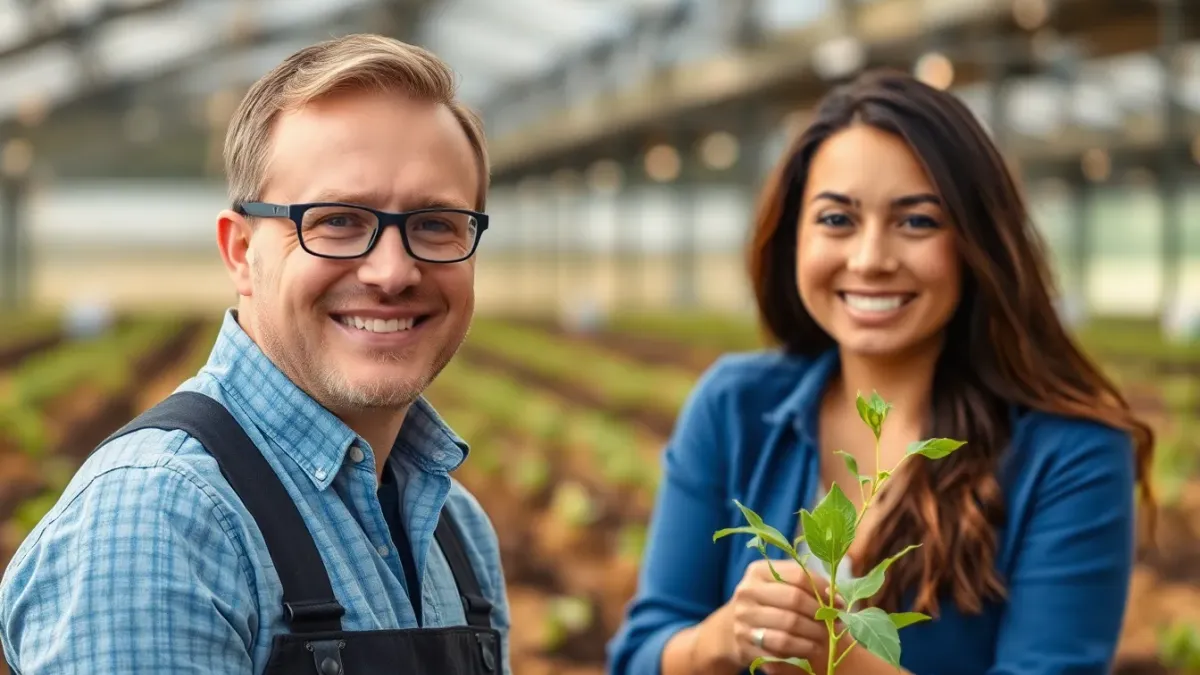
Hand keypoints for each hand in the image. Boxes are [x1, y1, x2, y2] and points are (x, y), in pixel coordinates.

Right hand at [725, 558, 842, 673]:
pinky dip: (799, 653)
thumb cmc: (768, 602)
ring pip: (787, 631)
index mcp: (758, 571)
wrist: (731, 628)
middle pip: (794, 601)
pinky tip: (808, 650)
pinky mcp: (744, 645)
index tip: (838, 603)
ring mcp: (743, 620)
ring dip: (812, 638)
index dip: (823, 589)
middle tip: (835, 624)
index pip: (799, 576)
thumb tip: (837, 600)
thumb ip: (807, 585)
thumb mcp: (780, 584)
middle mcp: (747, 592)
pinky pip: (779, 653)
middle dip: (820, 615)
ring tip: (824, 640)